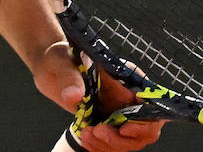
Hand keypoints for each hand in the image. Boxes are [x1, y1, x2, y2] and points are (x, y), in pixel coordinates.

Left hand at [33, 41, 165, 151]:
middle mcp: (129, 96)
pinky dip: (101, 147)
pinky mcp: (108, 123)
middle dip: (122, 138)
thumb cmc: (62, 58)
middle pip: (145, 128)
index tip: (124, 128)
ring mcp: (120, 112)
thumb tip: (74, 96)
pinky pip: (114, 144)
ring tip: (87, 135)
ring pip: (129, 141)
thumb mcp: (63, 62)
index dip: (144, 120)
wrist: (51, 68)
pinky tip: (86, 139)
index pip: (151, 103)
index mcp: (128, 77)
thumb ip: (70, 78)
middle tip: (98, 132)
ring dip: (110, 144)